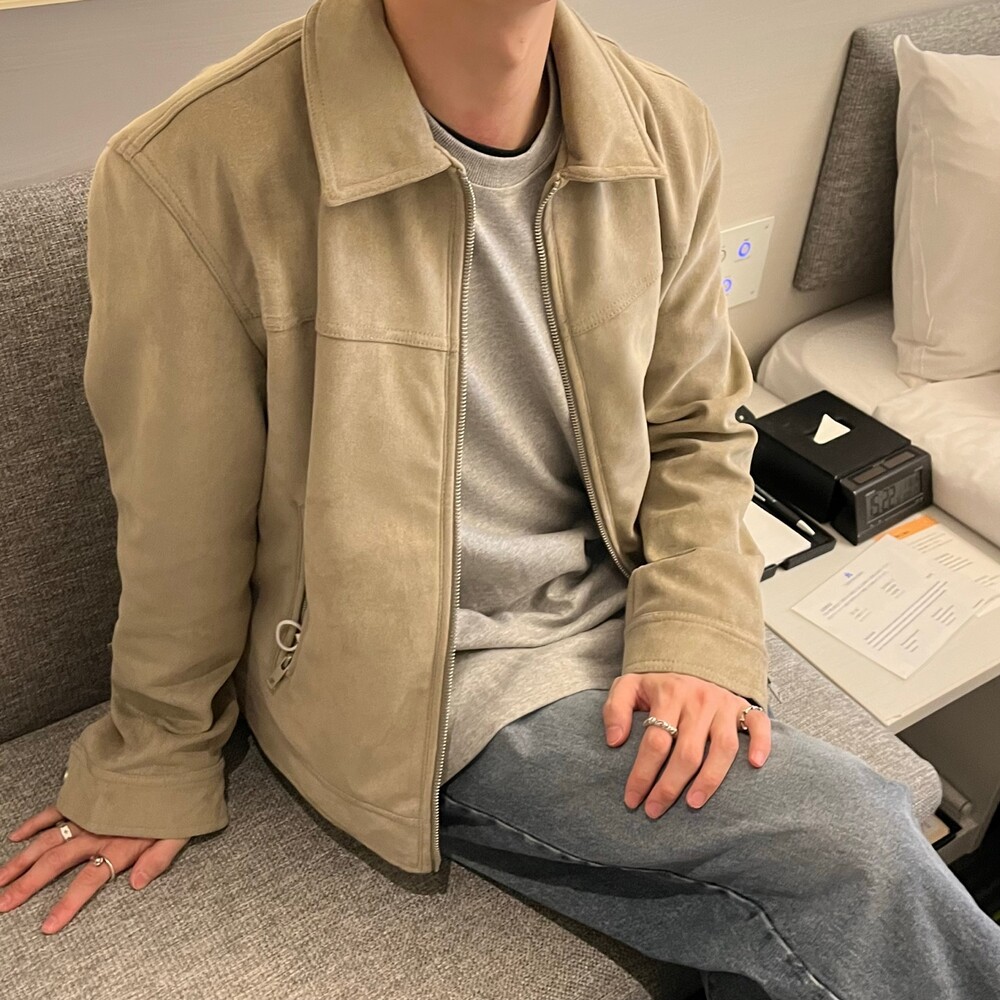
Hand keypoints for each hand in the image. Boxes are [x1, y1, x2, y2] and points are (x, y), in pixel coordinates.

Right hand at [0, 805, 187, 933]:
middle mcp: (98, 831)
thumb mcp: (179, 832)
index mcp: (120, 844)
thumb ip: (158, 860)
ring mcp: (88, 813)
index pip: (88, 881)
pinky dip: (35, 823)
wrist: (174, 759)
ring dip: (22, 860)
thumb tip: (137, 883)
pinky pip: (55, 810)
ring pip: (47, 840)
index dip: (67, 905)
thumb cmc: (178, 798)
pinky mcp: (86, 796)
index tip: (47, 926)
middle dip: (27, 885)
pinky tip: (16, 836)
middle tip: (3, 904)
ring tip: (1, 880)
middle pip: (56, 863)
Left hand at [602, 672, 770, 817]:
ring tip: (693, 803)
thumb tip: (614, 741)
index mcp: (669, 694)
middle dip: (669, 786)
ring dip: (710, 779)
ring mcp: (724, 704)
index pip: (655, 741)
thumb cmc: (658, 684)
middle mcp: (699, 700)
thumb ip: (615, 709)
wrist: (692, 659)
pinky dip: (761, 744)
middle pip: (687, 752)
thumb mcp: (629, 686)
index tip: (633, 799)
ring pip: (722, 747)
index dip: (642, 773)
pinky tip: (754, 765)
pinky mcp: (744, 707)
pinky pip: (759, 725)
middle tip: (655, 811)